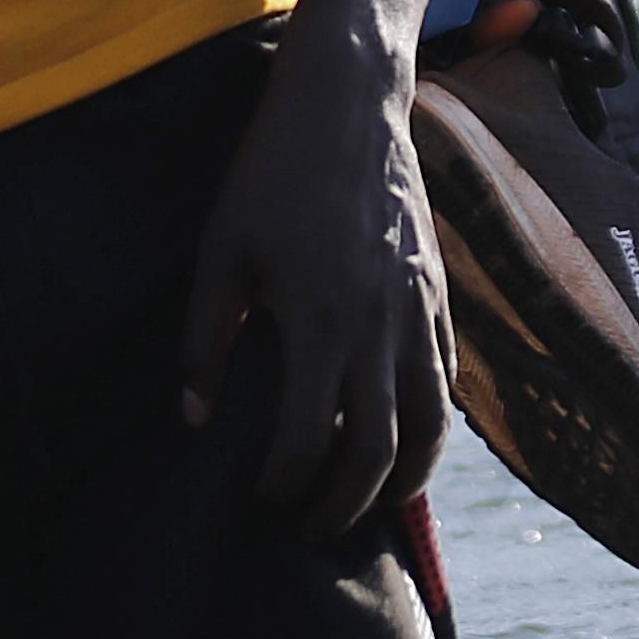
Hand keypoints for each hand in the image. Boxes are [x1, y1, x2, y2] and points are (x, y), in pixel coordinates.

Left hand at [184, 34, 448, 541]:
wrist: (348, 107)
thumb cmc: (270, 176)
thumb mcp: (220, 254)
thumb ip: (203, 342)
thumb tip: (193, 420)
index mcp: (319, 324)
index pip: (309, 441)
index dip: (283, 487)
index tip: (261, 503)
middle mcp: (379, 330)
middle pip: (378, 454)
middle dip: (344, 506)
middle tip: (311, 531)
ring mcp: (419, 314)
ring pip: (430, 428)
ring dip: (403, 482)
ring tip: (368, 505)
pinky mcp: (439, 295)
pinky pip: (445, 382)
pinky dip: (429, 426)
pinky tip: (402, 441)